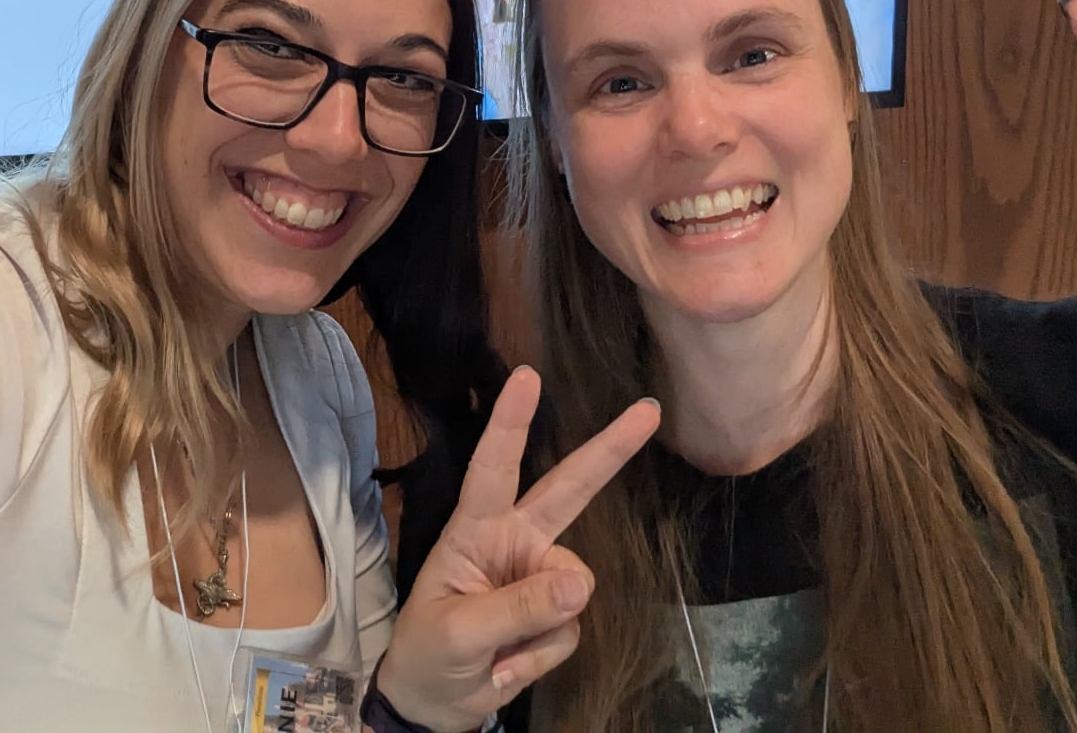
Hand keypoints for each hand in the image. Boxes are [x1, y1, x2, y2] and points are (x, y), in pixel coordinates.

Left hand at [374, 367, 659, 730]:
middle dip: (609, 450)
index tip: (528, 376)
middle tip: (648, 411)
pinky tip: (506, 665)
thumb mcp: (458, 633)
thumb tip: (578, 585)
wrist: (434, 705)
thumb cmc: (428, 656)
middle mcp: (513, 543)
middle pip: (568, 490)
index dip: (511, 423)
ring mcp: (538, 577)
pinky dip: (540, 655)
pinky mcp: (556, 614)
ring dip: (537, 629)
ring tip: (494, 651)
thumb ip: (516, 607)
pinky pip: (570, 629)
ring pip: (573, 585)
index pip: (492, 469)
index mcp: (475, 531)